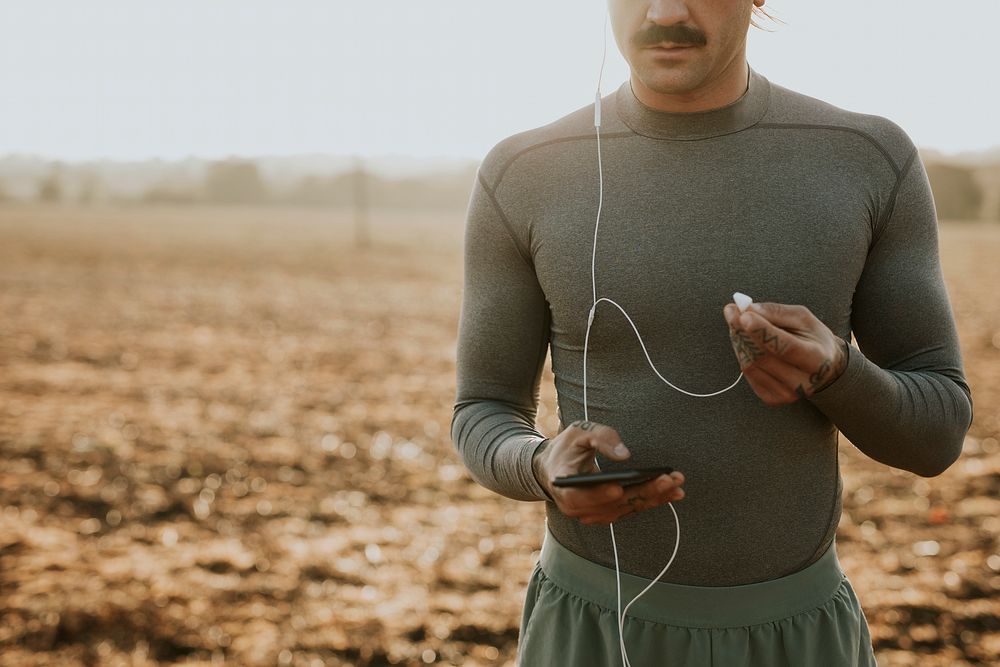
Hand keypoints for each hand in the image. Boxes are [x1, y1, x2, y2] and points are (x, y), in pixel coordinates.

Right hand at [532, 419, 685, 524]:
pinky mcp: (607, 514)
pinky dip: (652, 501)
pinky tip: (672, 492)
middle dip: (643, 492)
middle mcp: (577, 507)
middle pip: (612, 504)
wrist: (556, 468)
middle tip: (667, 479)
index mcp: (563, 485)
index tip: (618, 488)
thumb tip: (625, 455)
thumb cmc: (567, 448)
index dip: (598, 495)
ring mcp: (593, 514)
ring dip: (653, 497)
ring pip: (626, 509)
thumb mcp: (579, 432)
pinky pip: (631, 509)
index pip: (579, 496)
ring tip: (676, 484)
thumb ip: (600, 437)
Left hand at [723, 301, 848, 406]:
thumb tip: (747, 310)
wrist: (823, 369)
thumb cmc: (812, 338)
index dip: (762, 331)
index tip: (743, 315)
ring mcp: (786, 394)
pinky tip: (746, 342)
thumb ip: (776, 312)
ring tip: (739, 324)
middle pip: (762, 357)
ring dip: (739, 341)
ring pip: (750, 365)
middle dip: (742, 331)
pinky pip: (747, 373)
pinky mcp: (772, 399)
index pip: (785, 347)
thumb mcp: (803, 318)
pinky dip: (742, 353)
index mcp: (816, 359)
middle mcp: (802, 382)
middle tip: (732, 311)